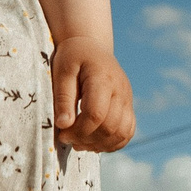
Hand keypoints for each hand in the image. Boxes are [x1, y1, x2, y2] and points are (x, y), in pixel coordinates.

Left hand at [51, 36, 134, 151]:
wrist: (91, 47)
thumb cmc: (73, 57)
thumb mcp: (62, 71)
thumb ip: (63, 97)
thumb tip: (64, 125)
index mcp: (103, 78)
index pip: (96, 114)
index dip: (79, 130)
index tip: (62, 133)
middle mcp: (121, 89)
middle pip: (109, 126)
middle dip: (86, 139)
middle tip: (67, 138)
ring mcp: (128, 99)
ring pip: (122, 133)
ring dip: (100, 144)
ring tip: (80, 142)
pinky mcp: (129, 106)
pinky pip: (128, 132)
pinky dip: (112, 143)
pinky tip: (94, 141)